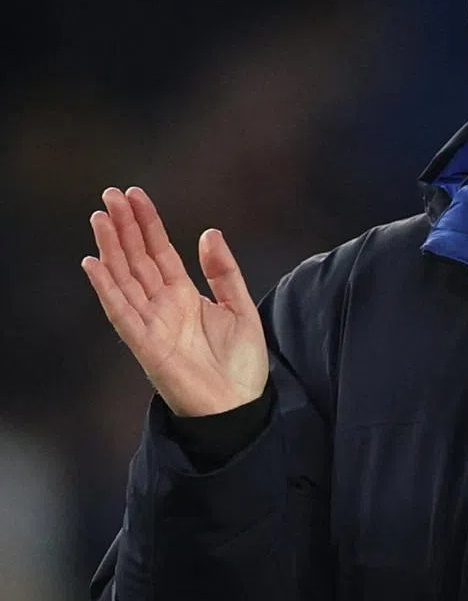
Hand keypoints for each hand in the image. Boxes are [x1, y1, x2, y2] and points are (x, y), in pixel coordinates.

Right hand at [81, 186, 268, 416]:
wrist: (240, 407)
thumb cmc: (240, 364)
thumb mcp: (240, 307)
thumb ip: (224, 271)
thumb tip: (209, 232)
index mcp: (184, 296)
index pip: (160, 252)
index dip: (147, 223)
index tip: (134, 194)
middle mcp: (162, 306)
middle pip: (137, 259)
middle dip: (124, 227)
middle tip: (109, 194)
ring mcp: (151, 324)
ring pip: (124, 279)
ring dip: (111, 248)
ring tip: (99, 217)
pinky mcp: (145, 345)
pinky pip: (122, 312)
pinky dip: (107, 289)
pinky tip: (94, 263)